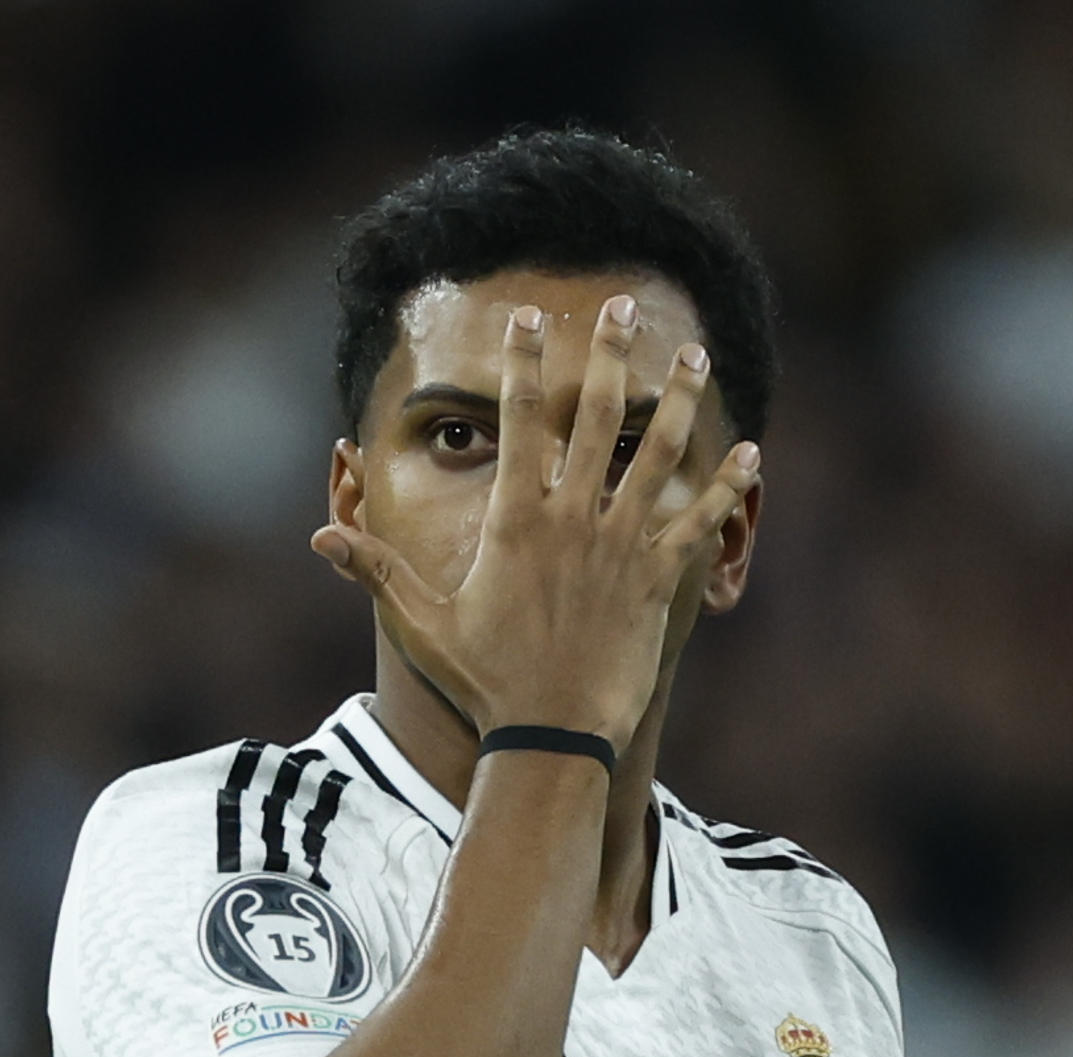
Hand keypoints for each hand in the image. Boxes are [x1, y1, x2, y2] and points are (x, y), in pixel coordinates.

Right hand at [311, 295, 760, 756]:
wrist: (551, 735)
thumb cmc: (483, 680)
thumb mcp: (421, 623)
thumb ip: (377, 570)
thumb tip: (320, 536)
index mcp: (515, 519)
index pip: (519, 421)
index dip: (524, 363)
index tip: (531, 316)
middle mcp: (573, 519)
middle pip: (596, 417)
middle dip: (610, 354)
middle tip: (623, 306)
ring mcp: (620, 546)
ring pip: (657, 455)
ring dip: (678, 400)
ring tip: (695, 353)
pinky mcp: (656, 580)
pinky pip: (699, 522)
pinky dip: (726, 487)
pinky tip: (752, 452)